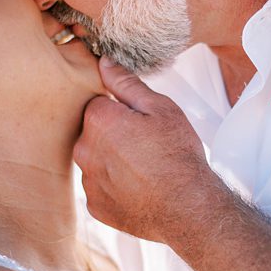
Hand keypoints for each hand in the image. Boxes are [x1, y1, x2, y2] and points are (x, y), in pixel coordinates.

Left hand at [76, 59, 223, 243]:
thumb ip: (127, 84)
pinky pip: (101, 189)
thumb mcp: (162, 109)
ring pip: (97, 162)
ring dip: (113, 162)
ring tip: (145, 170)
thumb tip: (103, 62)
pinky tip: (139, 189)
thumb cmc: (177, 155)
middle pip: (94, 134)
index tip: (142, 123)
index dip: (123, 112)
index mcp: (98, 120)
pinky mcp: (95, 205)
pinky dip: (116, 188)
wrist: (187, 207)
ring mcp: (88, 180)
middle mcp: (83, 149)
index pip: (99, 104)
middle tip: (146, 147)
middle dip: (114, 136)